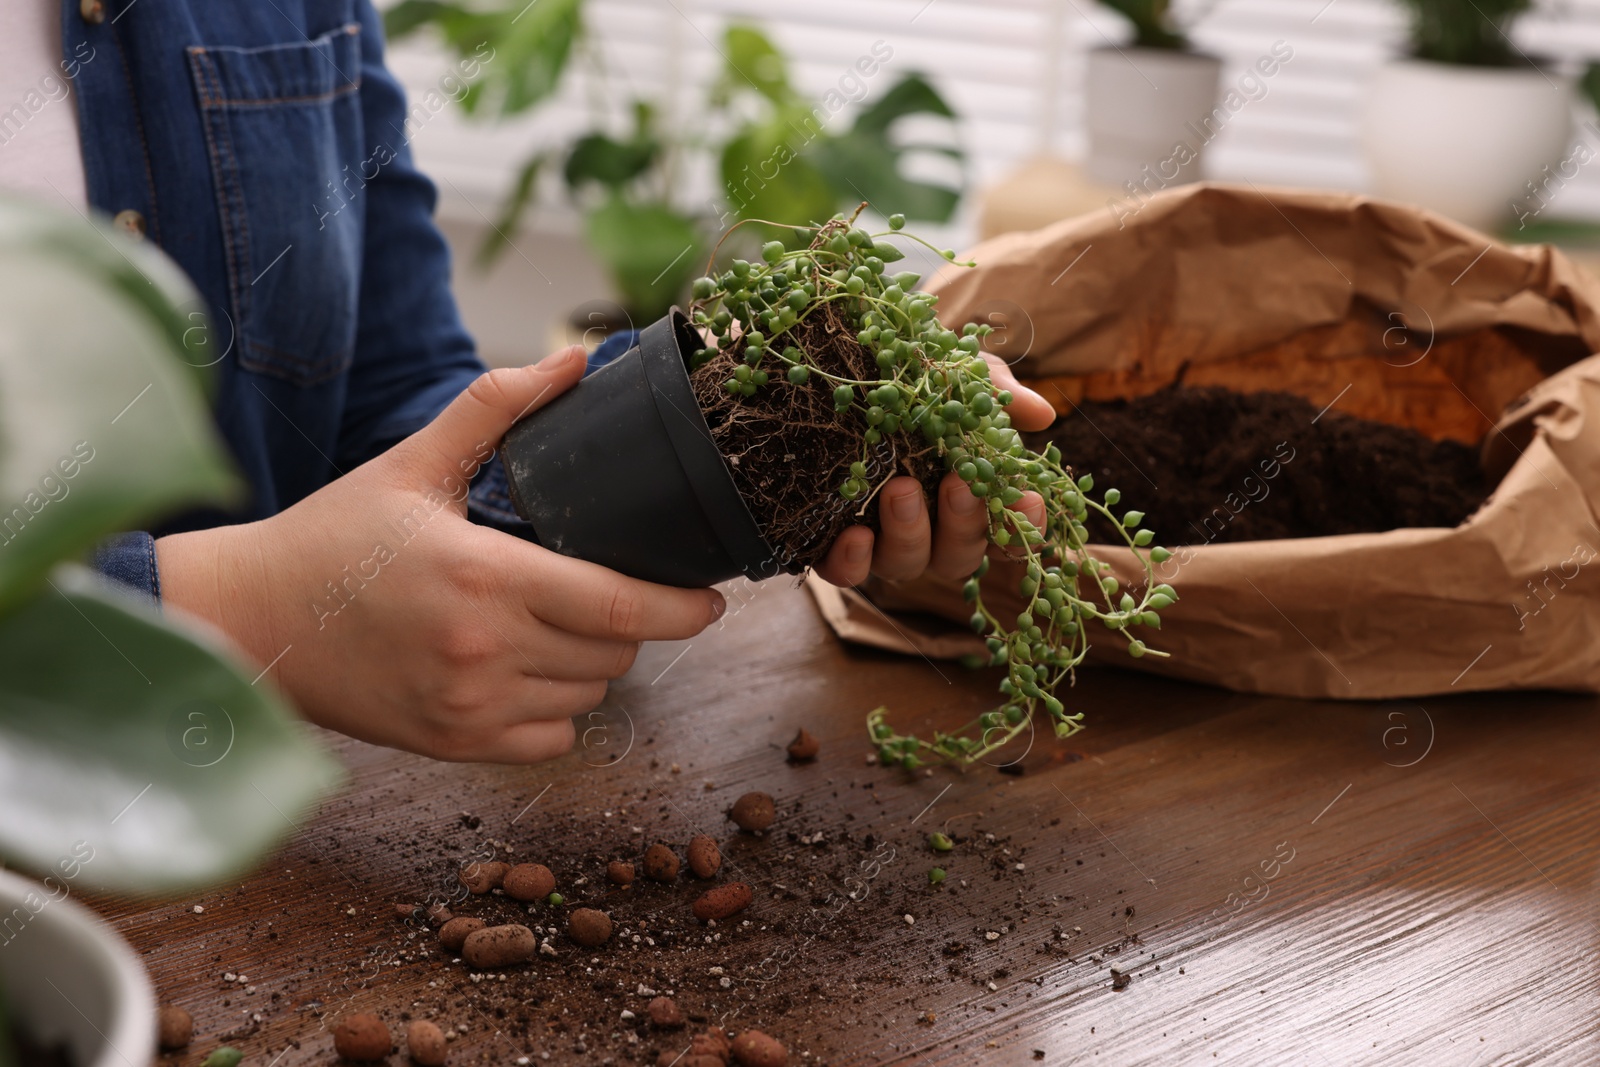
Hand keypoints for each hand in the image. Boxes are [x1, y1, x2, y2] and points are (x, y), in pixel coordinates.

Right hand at [156, 347, 725, 763]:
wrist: (254, 625)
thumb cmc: (334, 540)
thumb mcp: (412, 464)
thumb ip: (495, 408)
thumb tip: (573, 360)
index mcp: (486, 578)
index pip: (620, 607)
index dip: (683, 608)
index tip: (714, 600)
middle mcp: (486, 651)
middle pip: (616, 652)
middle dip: (628, 621)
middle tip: (596, 587)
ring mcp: (472, 707)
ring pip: (589, 695)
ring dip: (592, 662)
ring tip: (551, 623)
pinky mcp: (455, 745)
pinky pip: (553, 737)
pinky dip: (558, 708)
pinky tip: (525, 670)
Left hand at [814, 354, 1056, 586]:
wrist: (848, 368)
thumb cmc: (914, 381)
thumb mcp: (956, 377)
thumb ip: (994, 396)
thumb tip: (1041, 415)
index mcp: (967, 498)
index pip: (1007, 532)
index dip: (1024, 527)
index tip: (1030, 501)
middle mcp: (930, 530)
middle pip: (957, 555)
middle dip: (963, 524)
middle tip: (956, 483)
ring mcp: (884, 541)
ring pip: (906, 564)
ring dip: (909, 534)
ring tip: (900, 489)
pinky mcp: (837, 546)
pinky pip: (847, 572)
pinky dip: (853, 562)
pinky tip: (853, 536)